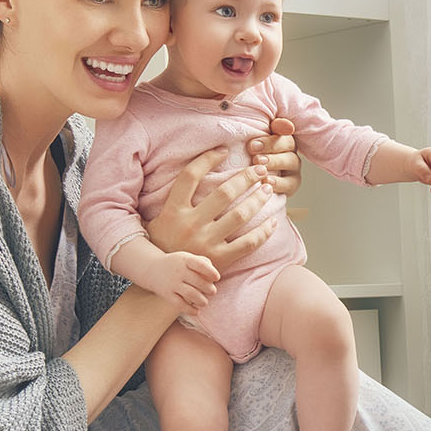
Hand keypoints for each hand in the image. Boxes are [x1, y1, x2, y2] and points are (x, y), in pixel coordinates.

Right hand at [136, 248, 219, 312]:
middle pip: (197, 281)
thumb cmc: (177, 264)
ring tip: (204, 302)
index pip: (199, 264)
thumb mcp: (187, 258)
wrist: (152, 269)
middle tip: (212, 291)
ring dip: (202, 300)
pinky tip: (197, 311)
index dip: (210, 271)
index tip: (217, 278)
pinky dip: (190, 310)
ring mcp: (172, 283)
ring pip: (190, 294)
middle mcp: (178, 271)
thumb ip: (203, 263)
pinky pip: (180, 304)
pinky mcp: (167, 295)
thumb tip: (214, 276)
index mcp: (185, 260)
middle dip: (209, 289)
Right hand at [145, 145, 278, 269]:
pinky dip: (263, 232)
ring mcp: (206, 243)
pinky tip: (272, 222)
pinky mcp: (219, 260)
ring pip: (240, 215)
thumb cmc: (161, 245)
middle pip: (224, 193)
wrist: (164, 279)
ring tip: (268, 189)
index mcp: (173, 211)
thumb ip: (173, 199)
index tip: (224, 151)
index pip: (190, 176)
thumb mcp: (158, 219)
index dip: (207, 159)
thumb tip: (192, 174)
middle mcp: (190, 224)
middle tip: (260, 169)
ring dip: (258, 199)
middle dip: (246, 177)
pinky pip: (248, 243)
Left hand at [247, 117, 300, 198]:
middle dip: (271, 149)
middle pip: (288, 144)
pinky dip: (279, 183)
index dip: (268, 138)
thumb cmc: (246, 159)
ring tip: (261, 168)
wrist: (244, 184)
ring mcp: (292, 167)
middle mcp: (288, 148)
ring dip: (275, 163)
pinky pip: (290, 182)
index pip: (281, 130)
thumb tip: (275, 122)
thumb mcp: (249, 143)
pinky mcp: (292, 184)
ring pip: (291, 161)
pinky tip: (266, 182)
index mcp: (279, 135)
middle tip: (255, 157)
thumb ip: (260, 129)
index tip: (252, 145)